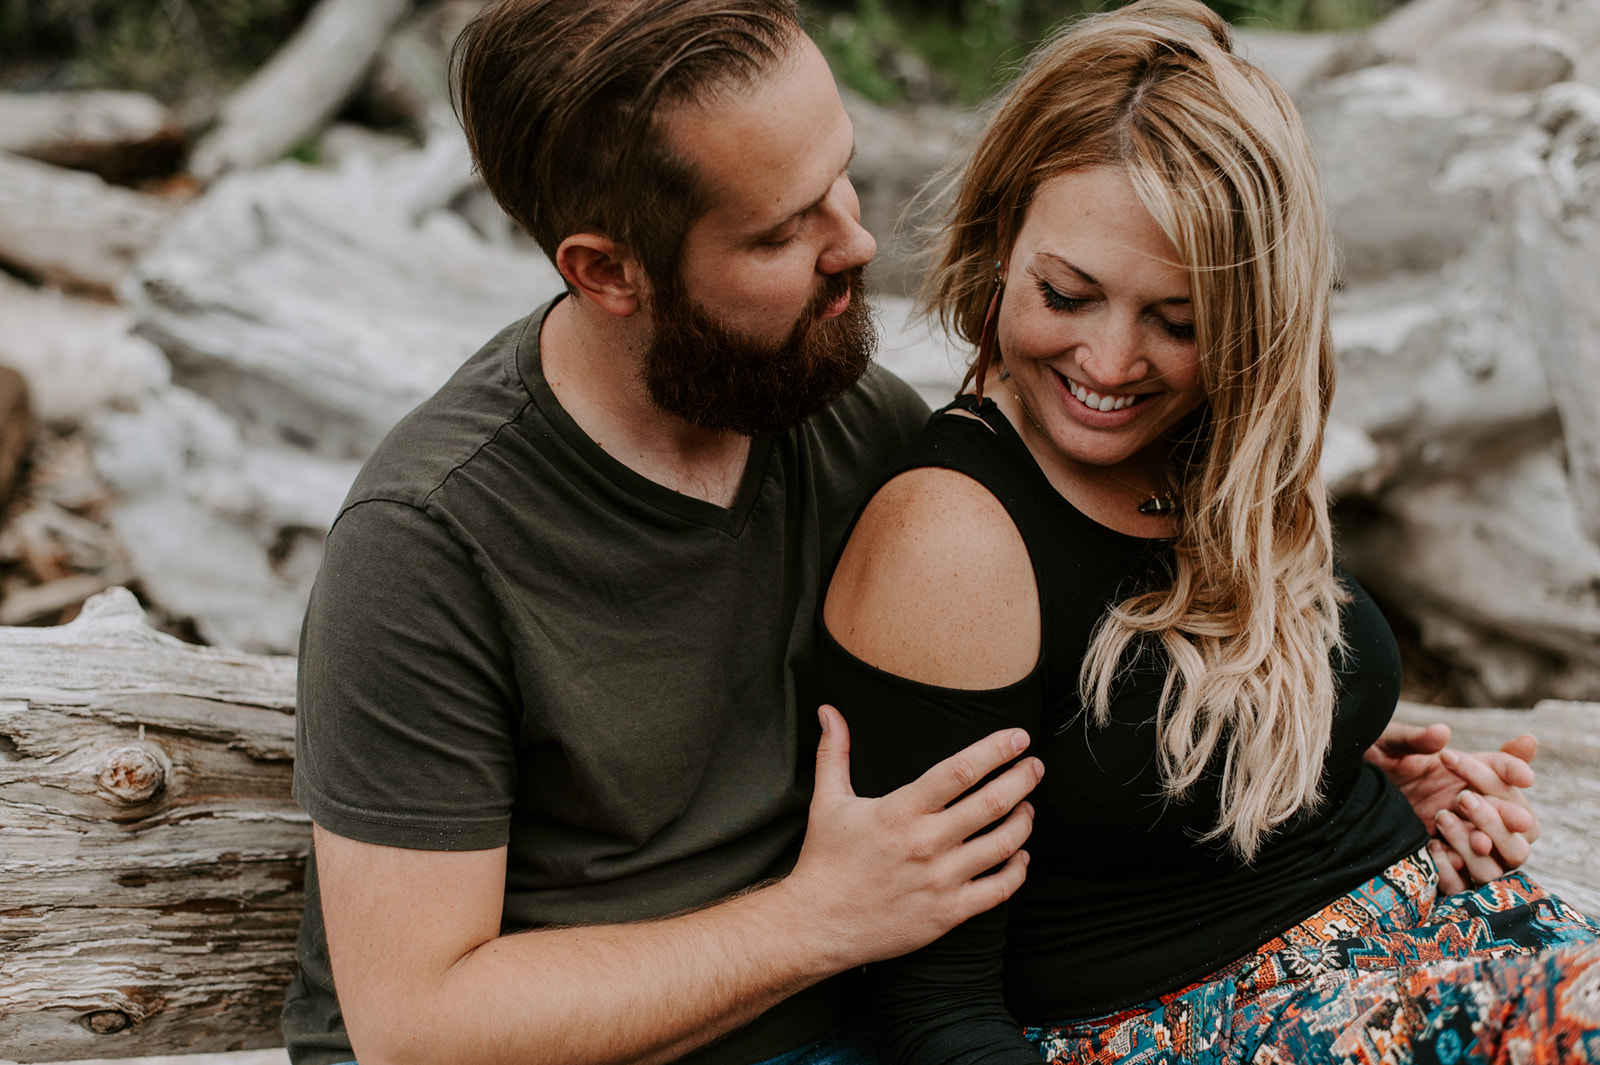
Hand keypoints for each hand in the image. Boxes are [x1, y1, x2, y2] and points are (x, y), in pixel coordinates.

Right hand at [782, 705, 1041, 968]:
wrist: (818, 925)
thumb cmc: (825, 861)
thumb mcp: (827, 801)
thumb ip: (834, 752)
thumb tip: (828, 710)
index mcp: (900, 811)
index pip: (959, 771)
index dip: (995, 750)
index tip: (1018, 738)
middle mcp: (925, 843)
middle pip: (991, 804)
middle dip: (1022, 779)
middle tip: (1035, 766)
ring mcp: (940, 880)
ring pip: (1003, 845)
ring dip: (1024, 821)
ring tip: (1028, 807)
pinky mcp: (948, 913)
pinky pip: (999, 889)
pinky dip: (1017, 869)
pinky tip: (1019, 855)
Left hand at [1366, 722, 1539, 889]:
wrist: (1343, 795)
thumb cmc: (1371, 766)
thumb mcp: (1388, 748)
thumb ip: (1414, 740)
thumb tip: (1442, 732)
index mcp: (1470, 777)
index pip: (1508, 776)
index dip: (1515, 773)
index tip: (1521, 776)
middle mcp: (1473, 812)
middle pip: (1525, 828)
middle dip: (1502, 816)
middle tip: (1464, 797)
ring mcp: (1462, 844)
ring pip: (1505, 861)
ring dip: (1480, 842)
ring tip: (1441, 817)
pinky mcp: (1442, 868)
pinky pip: (1467, 885)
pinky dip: (1454, 870)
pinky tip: (1430, 847)